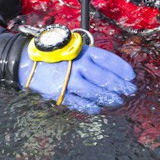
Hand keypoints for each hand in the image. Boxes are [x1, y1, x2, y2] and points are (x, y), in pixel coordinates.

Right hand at [19, 45, 135, 114]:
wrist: (28, 61)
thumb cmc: (57, 56)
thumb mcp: (75, 50)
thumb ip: (91, 59)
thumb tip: (112, 72)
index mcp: (83, 52)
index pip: (108, 59)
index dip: (121, 69)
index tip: (131, 77)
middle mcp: (78, 65)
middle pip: (104, 77)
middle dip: (120, 86)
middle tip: (130, 91)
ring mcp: (70, 79)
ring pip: (94, 92)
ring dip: (108, 98)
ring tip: (118, 102)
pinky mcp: (60, 93)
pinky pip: (79, 102)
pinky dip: (90, 107)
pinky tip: (98, 109)